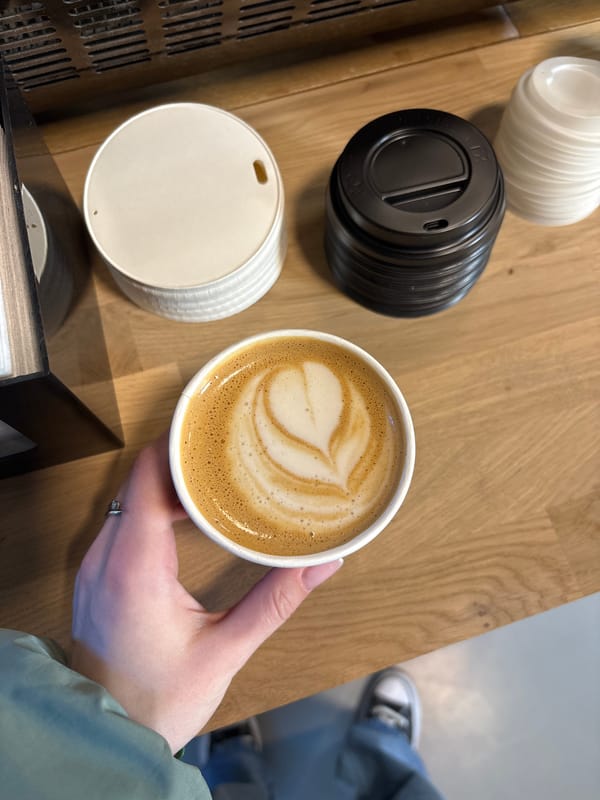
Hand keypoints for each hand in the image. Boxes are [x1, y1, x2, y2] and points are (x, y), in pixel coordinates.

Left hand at [71, 434, 341, 753]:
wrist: (109, 735)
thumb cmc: (160, 700)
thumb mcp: (225, 650)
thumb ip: (275, 601)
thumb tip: (323, 563)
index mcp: (132, 567)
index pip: (146, 477)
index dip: (177, 444)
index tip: (214, 427)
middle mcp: (104, 557)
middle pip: (137, 479)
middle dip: (181, 458)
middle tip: (229, 448)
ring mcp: (95, 565)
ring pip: (128, 496)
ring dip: (168, 481)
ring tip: (215, 472)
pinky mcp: (98, 575)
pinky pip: (123, 519)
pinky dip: (154, 505)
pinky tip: (186, 510)